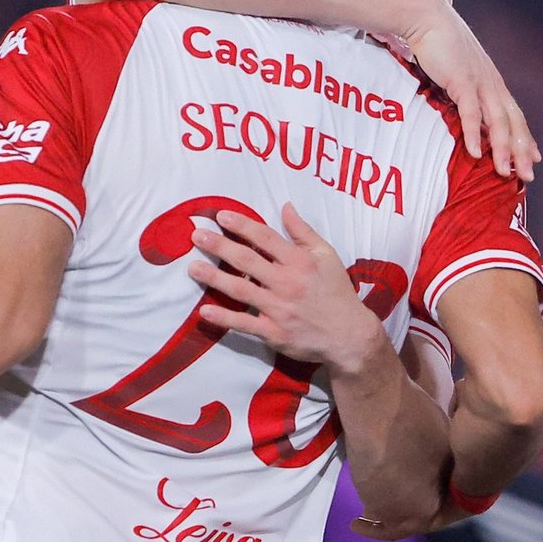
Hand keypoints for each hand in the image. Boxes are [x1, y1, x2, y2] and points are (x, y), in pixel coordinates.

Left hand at [189, 204, 385, 374]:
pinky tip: (204, 311)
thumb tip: (285, 206)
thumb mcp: (327, 256)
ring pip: (240, 289)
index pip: (265, 238)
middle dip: (219, 246)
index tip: (221, 216)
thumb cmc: (337, 292)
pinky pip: (244, 323)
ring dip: (214, 278)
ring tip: (193, 268)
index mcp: (299, 262)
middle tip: (197, 236)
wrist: (349, 335)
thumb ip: (304, 232)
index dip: (241, 225)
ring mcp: (278, 308)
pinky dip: (224, 318)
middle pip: (247, 260)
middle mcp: (286, 282)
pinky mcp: (273, 332)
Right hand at [397, 0, 539, 181]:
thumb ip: (467, 92)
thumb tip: (467, 112)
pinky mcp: (462, 80)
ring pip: (498, 121)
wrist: (428, 18)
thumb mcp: (460, 72)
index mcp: (493, 83)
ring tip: (505, 172)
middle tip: (528, 176)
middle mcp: (492, 84)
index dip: (526, 138)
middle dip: (522, 151)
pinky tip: (476, 152)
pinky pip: (471, 113)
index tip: (534, 158)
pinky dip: (475, 133)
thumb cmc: (441, 46)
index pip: (516, 115)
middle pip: (514, 123)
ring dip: (503, 149)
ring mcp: (479, 82)